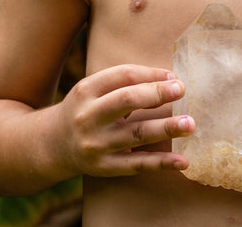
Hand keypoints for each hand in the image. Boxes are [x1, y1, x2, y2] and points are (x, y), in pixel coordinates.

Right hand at [55, 64, 194, 177]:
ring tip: (190, 124)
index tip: (174, 76)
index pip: (123, 75)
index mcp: (87, 90)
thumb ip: (125, 82)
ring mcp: (96, 144)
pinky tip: (182, 161)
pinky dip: (162, 163)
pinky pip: (138, 165)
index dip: (151, 74)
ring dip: (166, 128)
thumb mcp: (94, 89)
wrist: (52, 145)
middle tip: (182, 90)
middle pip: (127, 101)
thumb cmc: (86, 109)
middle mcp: (89, 116)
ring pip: (136, 134)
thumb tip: (169, 79)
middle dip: (157, 94)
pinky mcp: (105, 167)